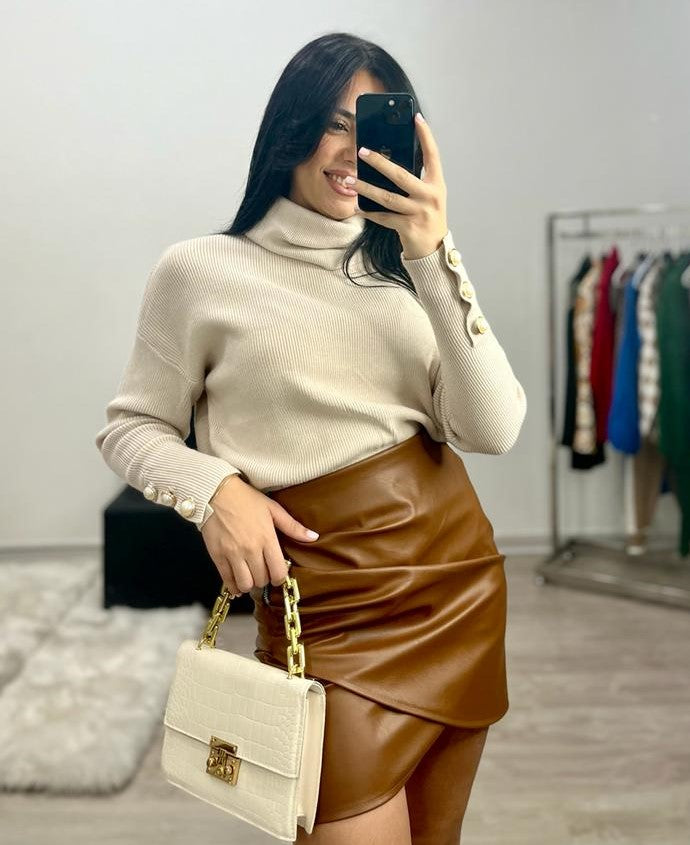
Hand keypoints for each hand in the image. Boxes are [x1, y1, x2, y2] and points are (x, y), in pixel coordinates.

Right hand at [200, 475, 319, 596]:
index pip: (278, 572)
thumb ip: (293, 527)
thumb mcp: (273, 509)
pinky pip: (227, 580)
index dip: (280, 578)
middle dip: (265, 579)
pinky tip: (236, 583)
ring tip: (250, 576)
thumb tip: (313, 537)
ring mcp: (233, 554)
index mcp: (267, 539)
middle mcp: (250, 549)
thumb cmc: (245, 499)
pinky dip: (233, 586)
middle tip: (263, 572)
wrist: (216, 493)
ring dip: (250, 584)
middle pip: (262, 580)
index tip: (278, 574)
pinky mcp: (217, 556)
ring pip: (245, 584)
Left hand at [353, 112, 447, 259]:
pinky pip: (384, 217)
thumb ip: (416, 180)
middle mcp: (430, 197)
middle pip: (401, 175)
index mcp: (437, 185)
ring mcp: (419, 213)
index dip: (426, 136)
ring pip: (387, 197)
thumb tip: (390, 163)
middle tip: (361, 151)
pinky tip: (356, 208)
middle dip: (379, 162)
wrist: (433, 250)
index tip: (416, 118)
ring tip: (350, 180)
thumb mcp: (428, 197)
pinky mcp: (408, 227)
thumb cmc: (428, 219)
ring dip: (366, 188)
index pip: (433, 155)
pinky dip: (369, 213)